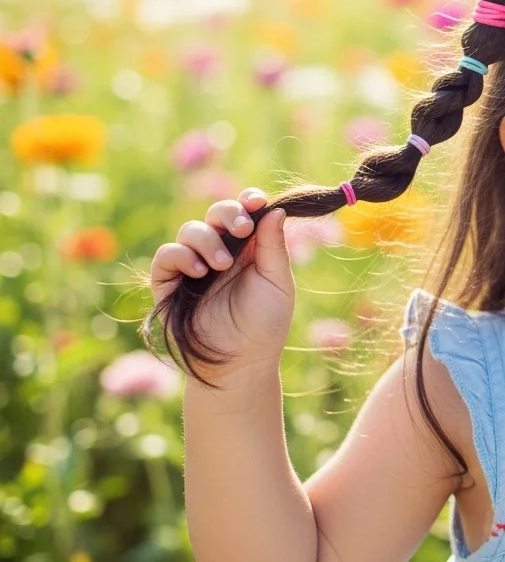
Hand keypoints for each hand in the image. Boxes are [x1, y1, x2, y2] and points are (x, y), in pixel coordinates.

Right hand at [148, 188, 294, 381]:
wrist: (240, 363)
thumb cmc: (265, 326)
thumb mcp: (277, 282)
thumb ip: (273, 246)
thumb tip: (276, 209)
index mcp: (250, 249)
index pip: (245, 214)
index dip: (248, 202)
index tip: (257, 202)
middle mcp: (221, 253)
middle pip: (216, 214)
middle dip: (227, 213)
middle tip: (241, 229)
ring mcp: (194, 266)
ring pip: (190, 230)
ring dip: (207, 239)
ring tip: (222, 265)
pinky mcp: (169, 284)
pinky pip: (166, 255)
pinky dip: (181, 255)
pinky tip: (199, 270)